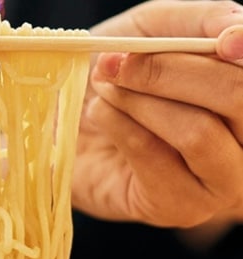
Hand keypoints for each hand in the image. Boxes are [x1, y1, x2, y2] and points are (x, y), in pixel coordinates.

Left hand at [72, 0, 242, 228]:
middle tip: (117, 63)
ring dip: (139, 102)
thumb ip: (199, 24)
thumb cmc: (115, 76)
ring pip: (198, 133)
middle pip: (240, 99)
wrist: (60, 126)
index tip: (222, 40)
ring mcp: (219, 183)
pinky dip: (120, 126)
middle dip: (173, 73)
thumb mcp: (153, 30)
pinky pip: (155, 157)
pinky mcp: (177, 207)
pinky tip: (99, 114)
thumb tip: (237, 32)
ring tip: (104, 88)